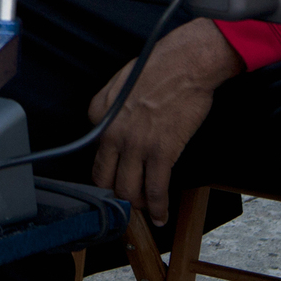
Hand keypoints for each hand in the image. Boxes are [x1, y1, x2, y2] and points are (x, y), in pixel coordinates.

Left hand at [89, 20, 242, 226]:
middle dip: (115, 197)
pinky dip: (158, 208)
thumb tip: (110, 127)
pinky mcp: (161, 152)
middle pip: (105, 179)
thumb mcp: (118, 82)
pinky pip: (155, 189)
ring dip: (136, 206)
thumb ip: (108, 107)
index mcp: (99, 114)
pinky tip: (161, 216)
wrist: (186, 64)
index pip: (94, 154)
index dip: (106, 170)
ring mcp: (135, 145)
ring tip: (145, 211)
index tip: (115, 177)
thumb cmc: (157, 67)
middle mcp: (111, 133)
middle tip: (126, 203)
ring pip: (128, 191)